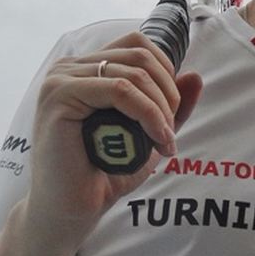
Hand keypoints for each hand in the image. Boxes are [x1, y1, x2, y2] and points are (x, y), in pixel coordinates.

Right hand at [22, 30, 203, 244]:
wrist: (71, 210)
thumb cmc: (104, 173)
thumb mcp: (147, 134)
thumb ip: (169, 107)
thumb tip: (195, 75)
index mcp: (86, 69)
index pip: (137, 46)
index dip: (166, 73)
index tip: (171, 114)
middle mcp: (69, 68)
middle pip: (139, 56)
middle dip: (168, 93)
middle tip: (169, 132)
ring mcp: (61, 80)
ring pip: (133, 74)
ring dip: (160, 108)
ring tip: (164, 142)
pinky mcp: (59, 97)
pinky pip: (118, 91)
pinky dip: (147, 114)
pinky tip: (156, 141)